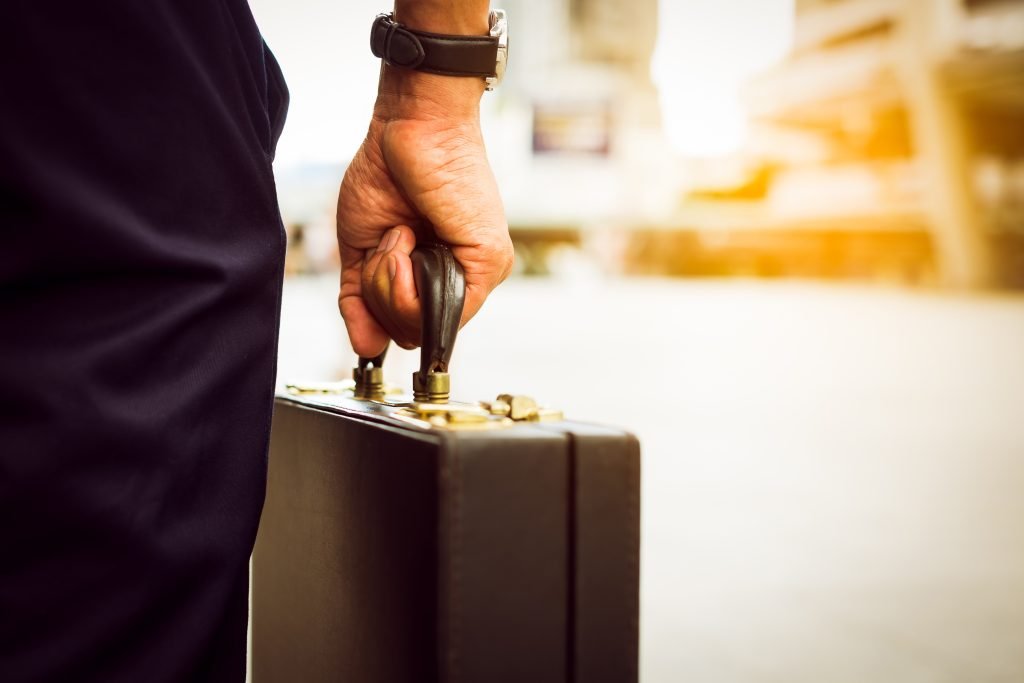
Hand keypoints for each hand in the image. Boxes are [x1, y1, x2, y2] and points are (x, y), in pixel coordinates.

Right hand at [336, 70, 512, 357]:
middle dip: (380, 293)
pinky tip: (406, 238)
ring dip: (389, 281)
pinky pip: (436, 311)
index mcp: (432, 278)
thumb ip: (360, 301)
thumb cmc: (387, 174)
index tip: (374, 264)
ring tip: (400, 233)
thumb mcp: (361, 249)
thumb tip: (365, 349)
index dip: (378, 311)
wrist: (407, 126)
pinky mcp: (487, 263)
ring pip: (419, 327)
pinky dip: (404, 278)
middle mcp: (458, 282)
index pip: (404, 329)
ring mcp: (477, 276)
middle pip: (407, 334)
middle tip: (389, 242)